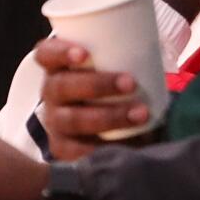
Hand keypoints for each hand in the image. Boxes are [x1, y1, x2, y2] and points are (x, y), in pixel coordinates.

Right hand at [34, 38, 152, 160]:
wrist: (103, 125)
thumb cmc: (110, 86)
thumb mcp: (108, 68)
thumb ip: (120, 56)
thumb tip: (153, 48)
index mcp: (57, 67)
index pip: (46, 54)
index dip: (60, 52)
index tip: (85, 53)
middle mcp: (51, 94)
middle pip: (61, 87)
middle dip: (97, 85)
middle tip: (130, 83)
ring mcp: (55, 123)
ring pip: (72, 119)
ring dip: (108, 116)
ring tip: (140, 114)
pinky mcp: (64, 149)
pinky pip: (76, 150)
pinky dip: (101, 147)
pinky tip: (124, 145)